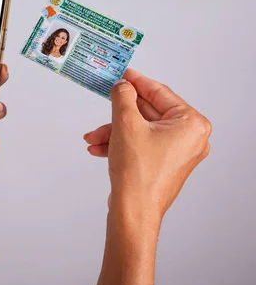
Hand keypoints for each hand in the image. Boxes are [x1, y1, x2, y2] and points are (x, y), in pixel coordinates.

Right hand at [84, 69, 211, 218]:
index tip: (123, 73)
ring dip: (114, 131)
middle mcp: (190, 138)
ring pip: (140, 130)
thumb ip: (123, 98)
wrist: (133, 211)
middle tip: (104, 103)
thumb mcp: (125, 124)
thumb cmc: (138, 173)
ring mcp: (178, 153)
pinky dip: (120, 143)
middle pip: (148, 113)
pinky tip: (100, 148)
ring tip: (94, 137)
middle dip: (119, 114)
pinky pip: (141, 144)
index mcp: (191, 124)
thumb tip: (122, 86)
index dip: (137, 82)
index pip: (160, 93)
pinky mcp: (164, 164)